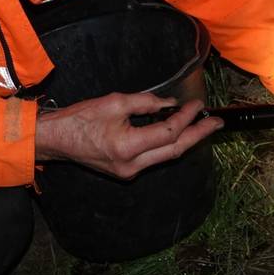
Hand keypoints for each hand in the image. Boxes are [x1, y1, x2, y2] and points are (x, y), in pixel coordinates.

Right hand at [35, 93, 222, 179]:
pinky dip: (168, 145)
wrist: (56, 140)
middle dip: (198, 136)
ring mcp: (129, 172)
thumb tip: (170, 104)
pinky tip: (177, 133)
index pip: (168, 132)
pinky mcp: (126, 172)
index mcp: (128, 146)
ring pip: (166, 157)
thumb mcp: (115, 102)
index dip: (186, 117)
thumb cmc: (81, 118)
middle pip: (174, 151)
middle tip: (217, 123)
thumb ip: (145, 102)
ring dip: (185, 141)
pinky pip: (154, 158)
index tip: (197, 104)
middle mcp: (132, 165)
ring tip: (202, 126)